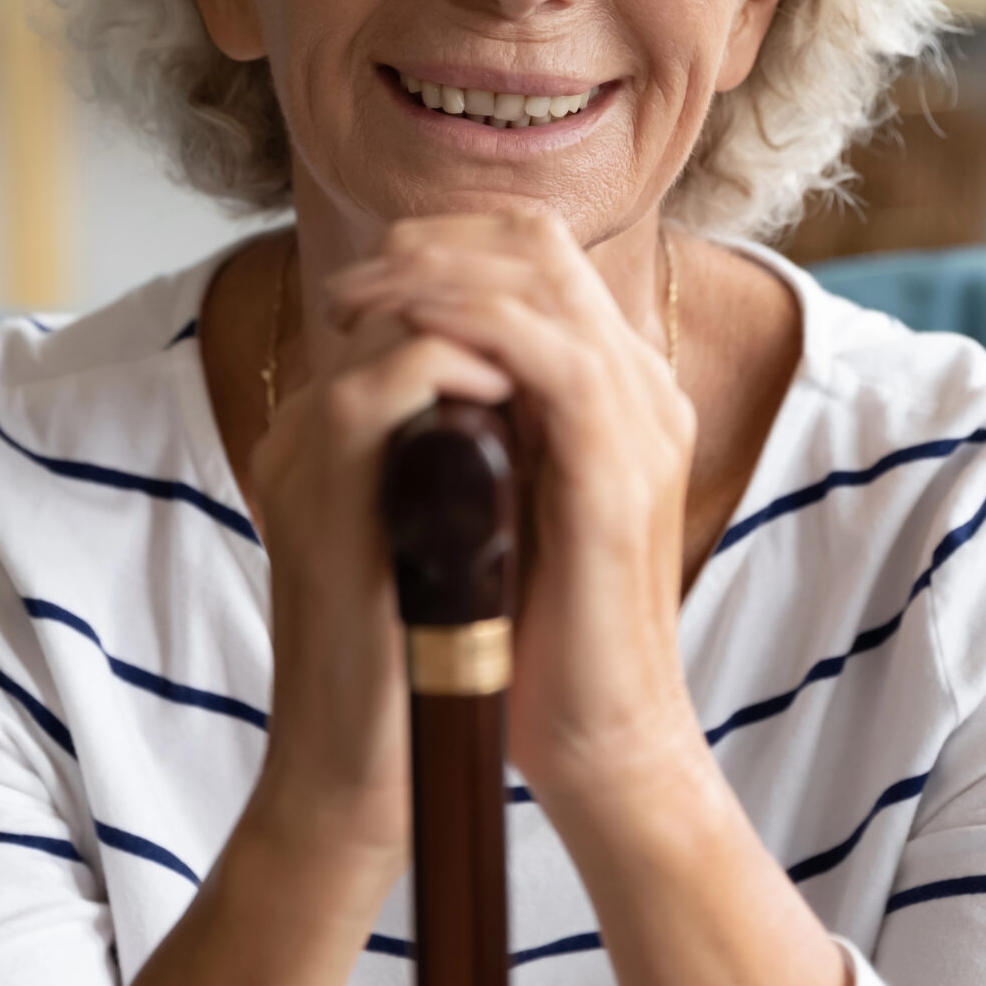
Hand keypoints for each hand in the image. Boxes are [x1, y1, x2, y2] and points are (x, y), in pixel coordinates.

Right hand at [243, 302, 513, 865]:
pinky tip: (513, 389)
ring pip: (381, 325)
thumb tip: (544, 406)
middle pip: (393, 293)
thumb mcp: (454, 540)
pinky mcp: (316, 502)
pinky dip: (447, 372)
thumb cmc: (418, 672)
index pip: (407, 307)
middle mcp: (306, 435)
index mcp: (334, 438)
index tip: (562, 314)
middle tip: (561, 309)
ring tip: (547, 343)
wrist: (362, 779)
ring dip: (476, 316)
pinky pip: (371, 394)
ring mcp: (302, 462)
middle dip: (486, 282)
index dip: (486, 288)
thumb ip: (473, 464)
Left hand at [326, 212, 706, 810]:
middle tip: (344, 286)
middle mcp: (641, 387)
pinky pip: (544, 352)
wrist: (601, 739)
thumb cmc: (538, 636)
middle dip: (427, 246)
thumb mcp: (499, 502)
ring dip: (429, 278)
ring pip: (538, 281)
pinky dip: (467, 328)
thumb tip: (396, 370)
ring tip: (351, 305)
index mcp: (618, 389)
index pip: (538, 257)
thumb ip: (478, 428)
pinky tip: (400, 341)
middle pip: (540, 245)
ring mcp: (641, 420)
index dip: (444, 245)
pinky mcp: (619, 466)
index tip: (360, 282)